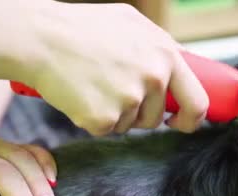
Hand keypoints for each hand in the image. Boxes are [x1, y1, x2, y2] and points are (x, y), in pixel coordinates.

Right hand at [18, 2, 209, 135]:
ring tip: (93, 85)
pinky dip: (92, 119)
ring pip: (129, 124)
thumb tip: (185, 62)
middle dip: (144, 117)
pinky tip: (80, 95)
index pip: (198, 100)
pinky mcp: (104, 119)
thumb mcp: (131, 23)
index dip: (191, 118)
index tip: (179, 121)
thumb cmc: (81, 28)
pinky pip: (105, 130)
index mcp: (165, 54)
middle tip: (119, 100)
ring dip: (115, 114)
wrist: (40, 38)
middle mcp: (153, 78)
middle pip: (157, 118)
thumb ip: (160, 46)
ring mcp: (129, 100)